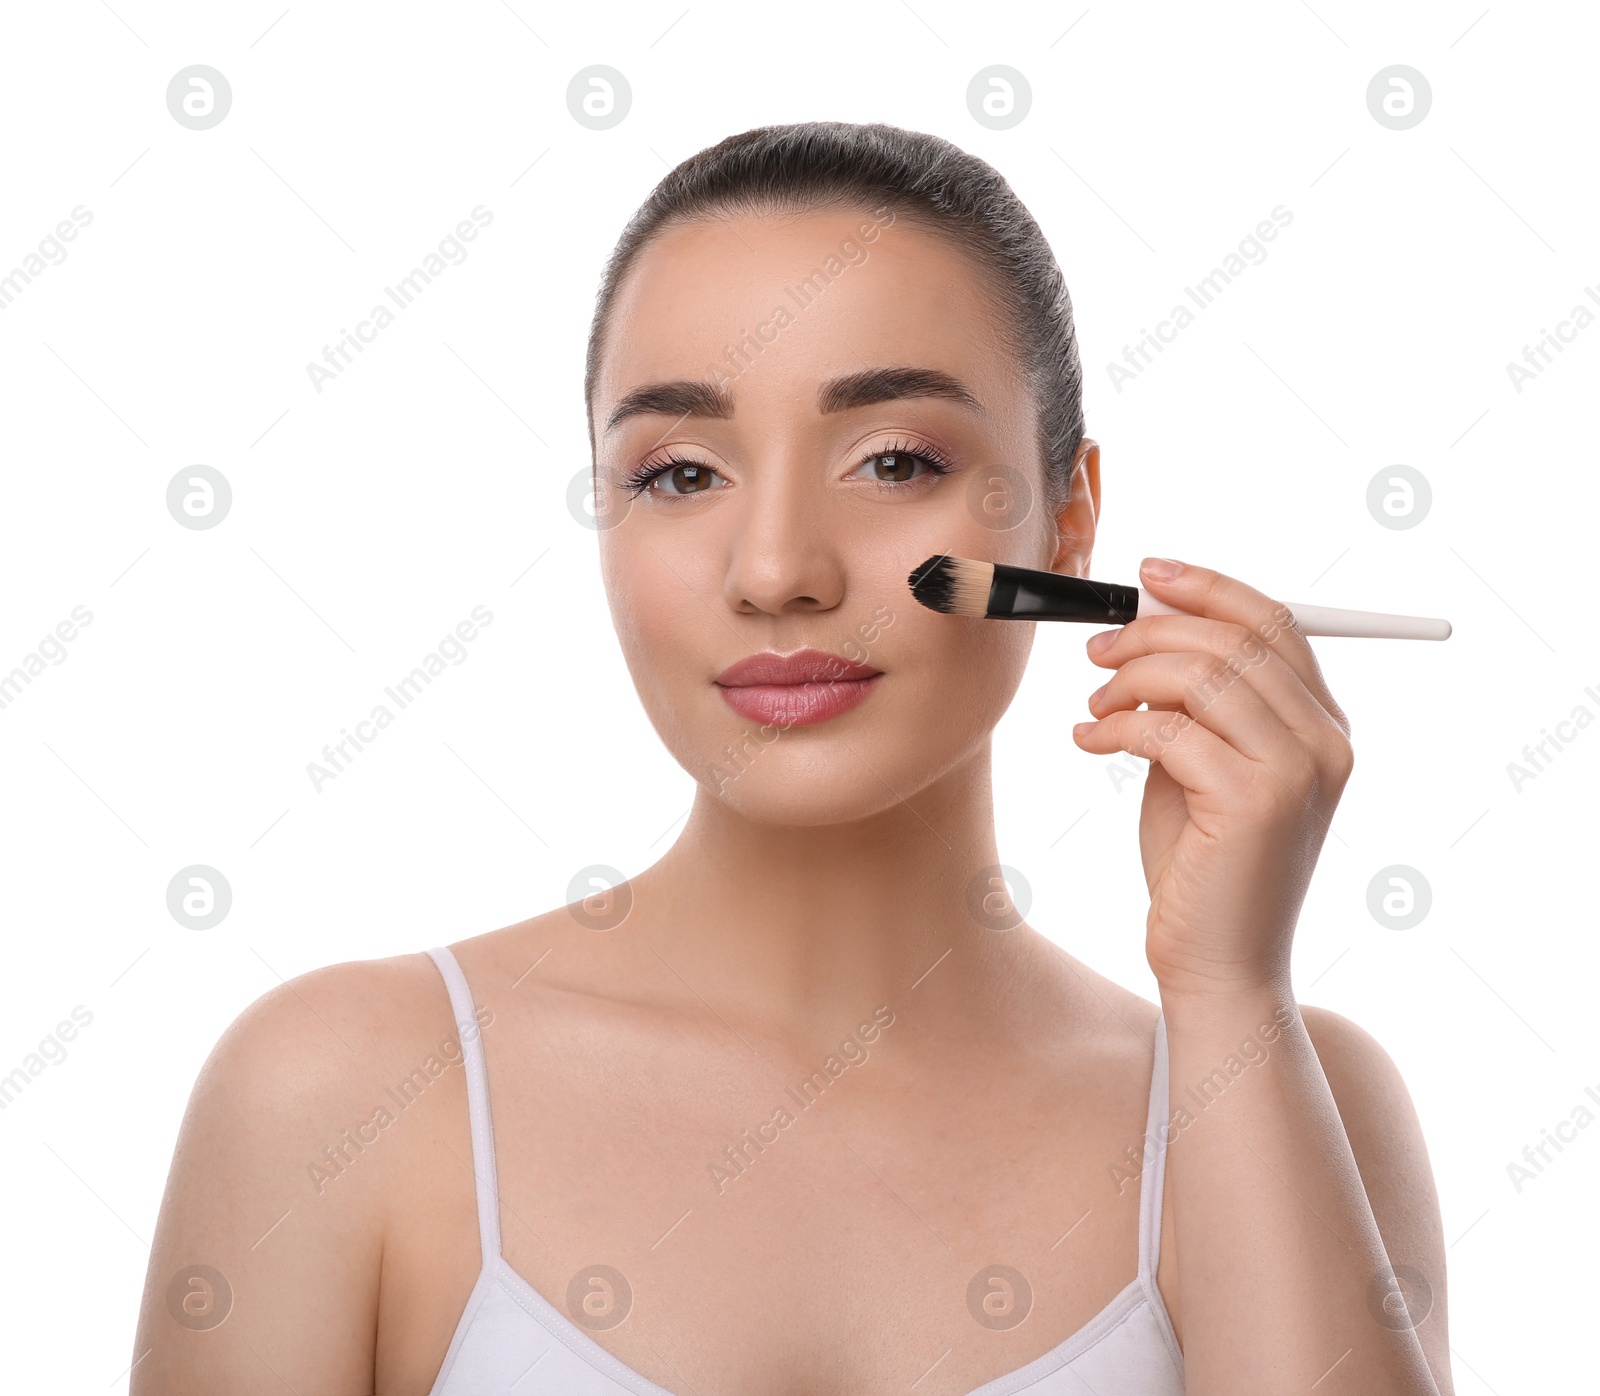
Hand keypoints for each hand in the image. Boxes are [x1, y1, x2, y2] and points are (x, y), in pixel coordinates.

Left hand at [1070, 558, 1353, 1000]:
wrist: (1218, 962)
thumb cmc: (1201, 862)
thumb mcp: (1200, 761)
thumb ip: (1193, 698)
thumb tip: (1149, 619)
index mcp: (1325, 725)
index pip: (1274, 622)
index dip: (1208, 586)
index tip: (1149, 571)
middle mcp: (1325, 741)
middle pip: (1234, 639)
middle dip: (1152, 632)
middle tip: (1097, 653)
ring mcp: (1297, 771)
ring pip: (1200, 676)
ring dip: (1129, 680)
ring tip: (1094, 709)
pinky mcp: (1254, 802)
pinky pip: (1168, 731)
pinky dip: (1115, 728)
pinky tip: (1089, 742)